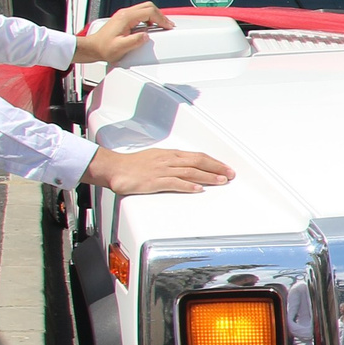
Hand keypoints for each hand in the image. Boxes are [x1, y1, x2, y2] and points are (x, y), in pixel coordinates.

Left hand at [72, 1, 173, 65]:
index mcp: (126, 18)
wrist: (93, 47)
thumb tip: (146, 36)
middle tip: (167, 25)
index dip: (161, 19)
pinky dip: (149, 18)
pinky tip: (151, 27)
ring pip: (145, 8)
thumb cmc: (104, 48)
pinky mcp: (124, 18)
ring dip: (155, 16)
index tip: (167, 27)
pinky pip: (140, 13)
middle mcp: (125, 13)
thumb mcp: (120, 47)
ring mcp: (124, 15)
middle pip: (148, 6)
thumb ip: (135, 41)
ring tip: (161, 26)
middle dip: (160, 15)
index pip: (149, 12)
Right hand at [81, 146, 233, 195]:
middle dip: (216, 168)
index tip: (225, 168)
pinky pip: (173, 183)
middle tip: (230, 174)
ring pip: (189, 172)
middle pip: (197, 162)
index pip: (197, 156)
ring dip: (207, 177)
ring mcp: (161, 170)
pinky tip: (198, 189)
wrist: (113, 168)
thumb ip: (172, 162)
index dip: (213, 162)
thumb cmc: (133, 164)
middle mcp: (168, 160)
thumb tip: (187, 167)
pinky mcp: (153, 181)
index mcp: (169, 154)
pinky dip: (187, 186)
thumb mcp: (156, 158)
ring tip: (221, 181)